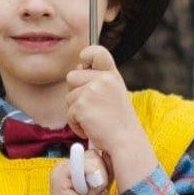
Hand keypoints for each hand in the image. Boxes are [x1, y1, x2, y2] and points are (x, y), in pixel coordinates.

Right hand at [29, 153, 111, 194]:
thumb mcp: (100, 186)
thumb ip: (104, 171)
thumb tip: (111, 156)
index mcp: (74, 165)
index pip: (96, 155)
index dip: (103, 171)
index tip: (97, 190)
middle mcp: (66, 163)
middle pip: (95, 155)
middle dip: (102, 177)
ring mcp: (61, 166)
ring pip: (94, 161)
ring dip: (98, 183)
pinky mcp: (60, 173)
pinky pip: (88, 168)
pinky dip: (93, 186)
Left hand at [66, 46, 155, 189]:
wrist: (125, 143)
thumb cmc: (119, 122)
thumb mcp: (114, 94)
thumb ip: (98, 79)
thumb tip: (77, 67)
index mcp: (112, 75)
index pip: (96, 51)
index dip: (86, 55)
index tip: (84, 64)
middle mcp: (103, 79)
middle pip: (72, 76)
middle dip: (76, 93)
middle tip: (94, 108)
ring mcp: (91, 92)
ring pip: (68, 97)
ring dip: (76, 111)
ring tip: (95, 119)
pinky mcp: (81, 106)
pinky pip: (68, 114)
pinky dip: (76, 124)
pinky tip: (91, 128)